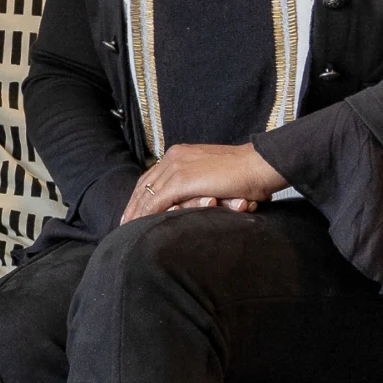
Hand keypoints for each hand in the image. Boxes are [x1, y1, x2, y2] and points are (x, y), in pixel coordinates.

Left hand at [124, 141, 280, 222]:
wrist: (259, 165)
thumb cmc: (245, 174)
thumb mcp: (214, 174)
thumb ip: (198, 182)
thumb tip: (193, 196)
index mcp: (180, 154)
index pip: (153, 175)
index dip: (142, 193)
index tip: (134, 208)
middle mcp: (174, 157)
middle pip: (145, 183)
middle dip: (133, 204)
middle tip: (124, 222)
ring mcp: (177, 167)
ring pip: (148, 193)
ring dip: (136, 212)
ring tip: (127, 228)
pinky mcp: (182, 180)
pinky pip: (158, 201)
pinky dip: (147, 214)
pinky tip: (140, 226)